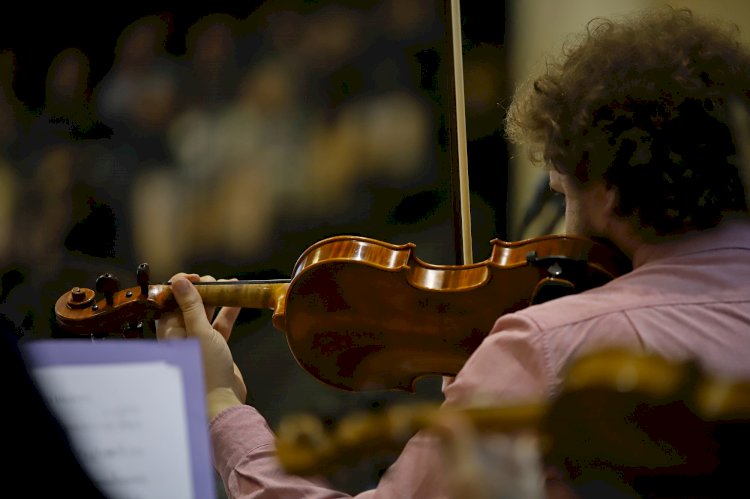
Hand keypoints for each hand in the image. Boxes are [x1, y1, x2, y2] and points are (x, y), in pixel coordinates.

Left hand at [155, 273, 246, 418]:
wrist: (222, 403)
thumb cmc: (206, 370)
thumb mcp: (199, 333)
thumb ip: (191, 306)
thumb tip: (179, 281)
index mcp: (169, 332)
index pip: (169, 301)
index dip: (180, 286)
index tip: (195, 277)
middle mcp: (181, 336)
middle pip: (188, 305)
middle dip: (202, 289)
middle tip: (214, 281)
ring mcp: (199, 342)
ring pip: (206, 312)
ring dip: (218, 298)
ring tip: (230, 284)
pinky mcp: (215, 348)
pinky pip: (220, 324)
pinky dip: (228, 311)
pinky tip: (239, 300)